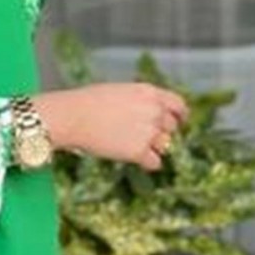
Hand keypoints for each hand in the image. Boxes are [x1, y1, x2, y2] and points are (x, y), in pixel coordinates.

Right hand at [33, 82, 188, 171]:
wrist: (74, 116)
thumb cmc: (89, 101)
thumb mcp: (121, 91)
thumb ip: (141, 100)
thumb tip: (149, 112)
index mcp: (150, 93)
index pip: (179, 105)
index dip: (180, 116)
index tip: (179, 122)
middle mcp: (154, 111)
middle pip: (172, 127)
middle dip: (160, 132)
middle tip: (142, 136)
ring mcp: (149, 132)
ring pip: (165, 145)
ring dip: (153, 147)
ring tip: (132, 145)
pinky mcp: (139, 152)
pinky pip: (155, 163)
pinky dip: (147, 163)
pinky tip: (135, 159)